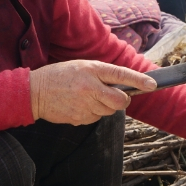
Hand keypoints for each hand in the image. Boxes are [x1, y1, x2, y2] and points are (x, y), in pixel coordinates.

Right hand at [29, 60, 156, 124]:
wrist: (33, 92)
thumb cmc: (60, 76)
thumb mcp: (82, 66)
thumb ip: (102, 74)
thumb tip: (124, 85)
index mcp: (91, 70)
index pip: (121, 75)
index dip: (139, 80)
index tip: (152, 85)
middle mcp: (90, 88)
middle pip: (120, 101)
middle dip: (122, 100)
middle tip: (114, 95)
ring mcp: (85, 105)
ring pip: (109, 111)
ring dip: (105, 106)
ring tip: (88, 97)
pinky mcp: (80, 119)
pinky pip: (96, 118)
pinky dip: (93, 113)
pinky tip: (80, 105)